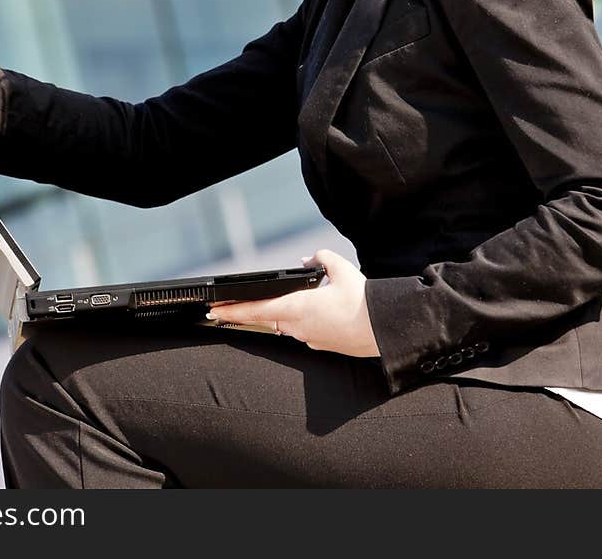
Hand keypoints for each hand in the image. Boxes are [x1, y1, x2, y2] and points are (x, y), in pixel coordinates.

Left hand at [208, 249, 380, 356]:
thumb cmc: (363, 302)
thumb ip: (321, 258)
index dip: (234, 310)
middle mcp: (300, 326)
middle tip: (224, 311)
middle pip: (265, 320)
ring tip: (258, 309)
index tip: (216, 311)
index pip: (257, 310)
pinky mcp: (323, 344)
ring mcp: (310, 338)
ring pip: (283, 326)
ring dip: (271, 318)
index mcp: (299, 308)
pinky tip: (301, 315)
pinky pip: (301, 332)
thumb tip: (310, 260)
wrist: (385, 330)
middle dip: (245, 314)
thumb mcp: (341, 269)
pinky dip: (294, 322)